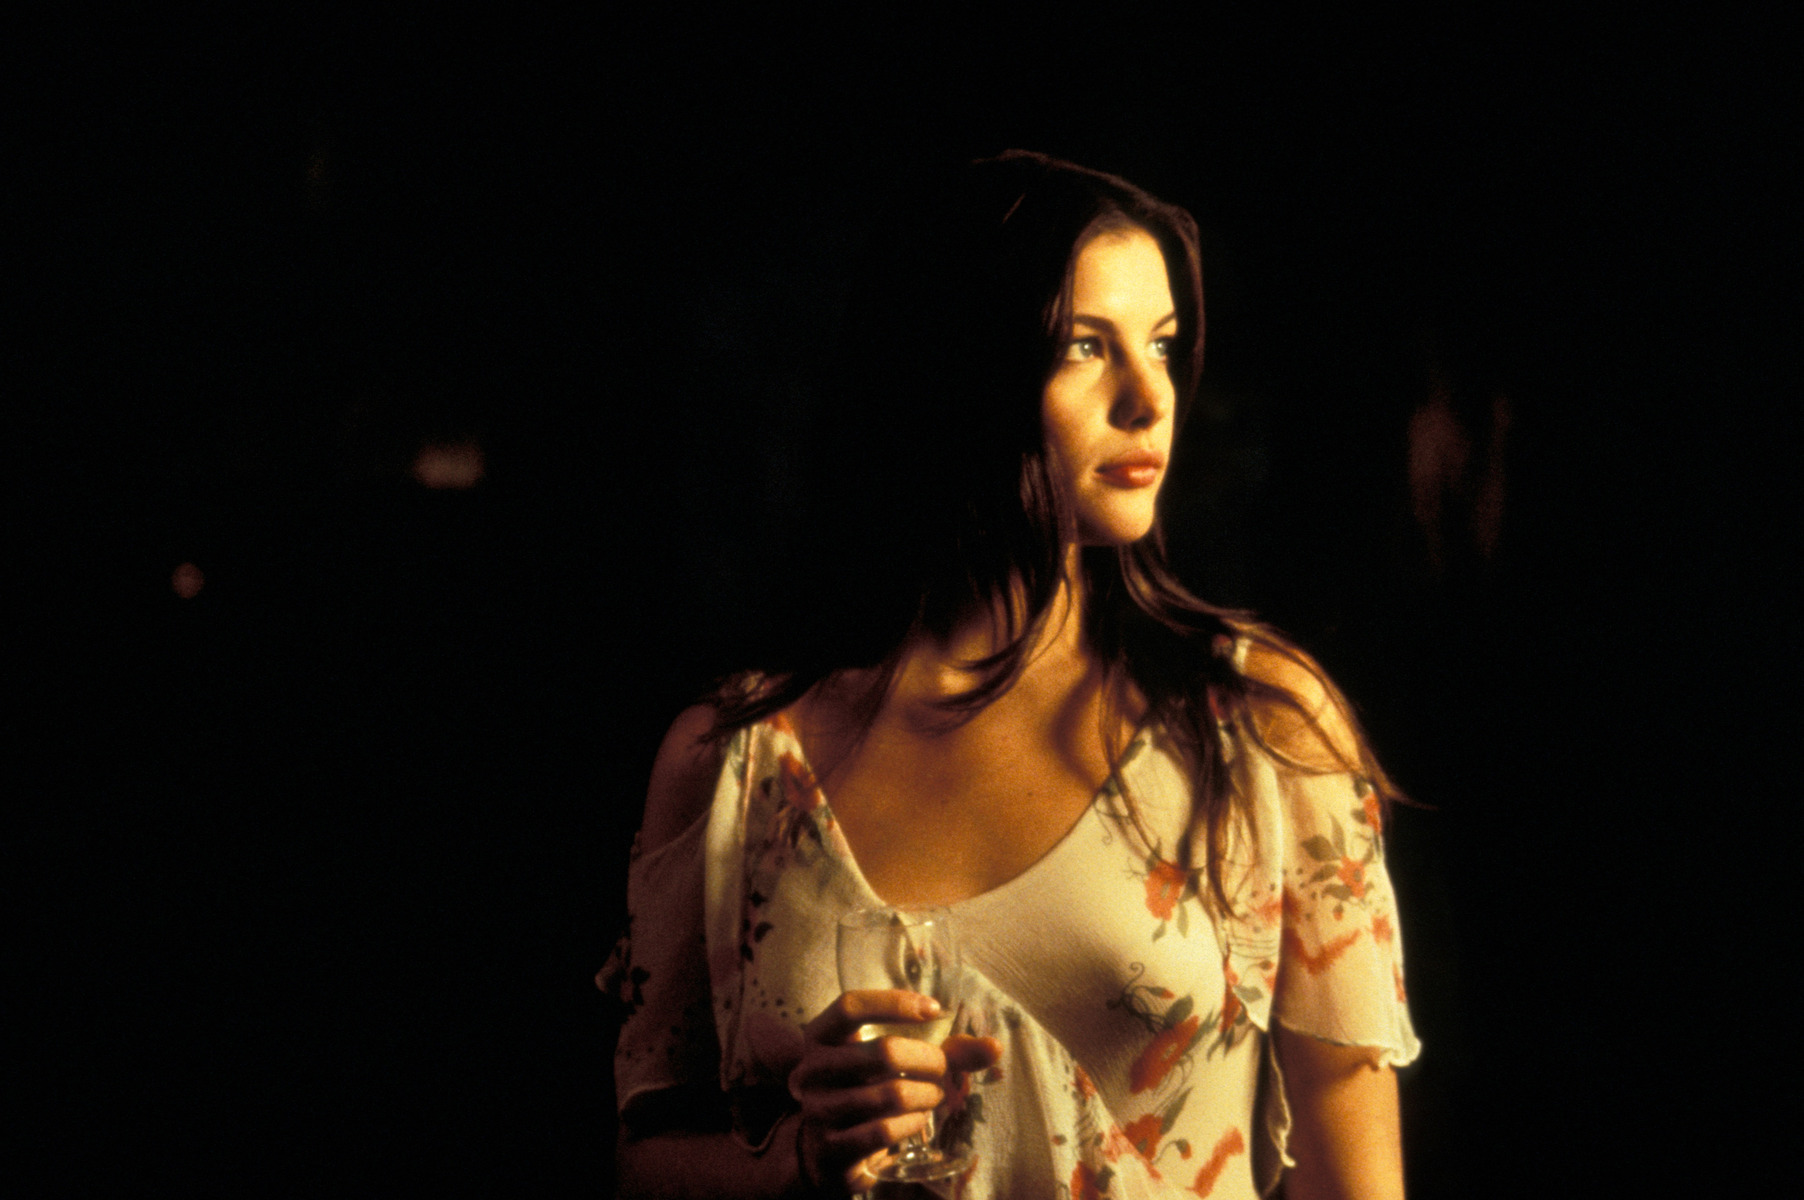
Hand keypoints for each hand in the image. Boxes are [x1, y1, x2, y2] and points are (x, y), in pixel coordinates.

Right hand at [787, 990, 1000, 1195]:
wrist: (828, 1151)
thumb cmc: (869, 1089)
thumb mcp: (896, 1063)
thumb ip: (946, 1051)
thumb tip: (995, 1046)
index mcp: (819, 1036)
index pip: (851, 1005)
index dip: (895, 1003)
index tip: (935, 1010)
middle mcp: (810, 1070)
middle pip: (884, 1051)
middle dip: (929, 1061)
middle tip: (942, 1070)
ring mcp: (817, 1111)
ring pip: (892, 1094)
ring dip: (927, 1096)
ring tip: (933, 1096)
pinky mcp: (829, 1149)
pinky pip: (885, 1131)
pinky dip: (913, 1123)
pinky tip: (917, 1120)